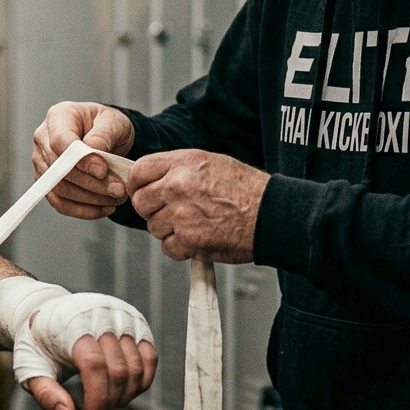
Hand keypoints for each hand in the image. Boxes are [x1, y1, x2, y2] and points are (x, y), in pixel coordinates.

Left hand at [0, 278, 155, 409]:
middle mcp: (100, 313)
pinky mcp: (136, 321)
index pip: (94, 364)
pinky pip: (150, 358)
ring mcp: (122, 316)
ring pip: (137, 367)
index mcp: (72, 322)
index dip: (97, 397)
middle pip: (118, 369)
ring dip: (125, 394)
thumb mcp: (30, 367)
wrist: (47, 312)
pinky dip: (140, 380)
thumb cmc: (38, 343)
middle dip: (110, 400)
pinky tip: (123, 389)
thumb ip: (45, 393)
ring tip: (106, 401)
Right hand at [33, 102, 135, 219]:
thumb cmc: (107, 125)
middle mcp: (43, 140)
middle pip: (59, 169)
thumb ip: (103, 134)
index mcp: (58, 117)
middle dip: (91, 184)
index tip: (103, 171)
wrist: (106, 136)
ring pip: (59, 189)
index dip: (80, 160)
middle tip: (119, 190)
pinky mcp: (47, 183)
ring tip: (116, 198)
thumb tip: (94, 151)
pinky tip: (105, 208)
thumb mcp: (113, 122)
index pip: (60, 142)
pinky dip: (84, 210)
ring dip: (90, 199)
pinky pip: (60, 203)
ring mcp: (42, 163)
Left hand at [127, 149, 266, 262]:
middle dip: (151, 209)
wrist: (272, 214)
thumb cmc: (247, 189)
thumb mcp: (210, 162)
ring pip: (153, 227)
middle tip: (170, 211)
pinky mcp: (189, 240)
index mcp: (182, 164)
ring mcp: (182, 215)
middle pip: (140, 202)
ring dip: (168, 229)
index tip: (143, 191)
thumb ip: (178, 168)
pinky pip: (168, 247)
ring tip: (192, 224)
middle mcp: (177, 187)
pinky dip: (180, 247)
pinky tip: (197, 238)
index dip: (137, 184)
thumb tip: (153, 178)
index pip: (138, 172)